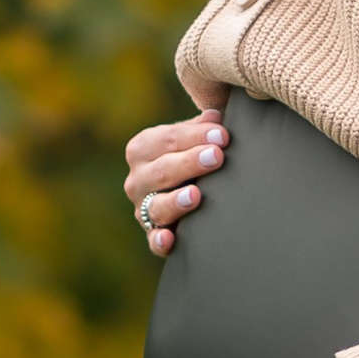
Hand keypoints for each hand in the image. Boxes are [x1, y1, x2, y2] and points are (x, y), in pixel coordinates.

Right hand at [126, 91, 229, 255]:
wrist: (181, 187)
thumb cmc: (188, 154)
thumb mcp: (193, 138)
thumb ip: (203, 127)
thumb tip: (215, 116)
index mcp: (143, 148)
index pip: (168, 139)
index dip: (195, 136)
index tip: (222, 135)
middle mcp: (137, 178)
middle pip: (162, 170)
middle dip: (190, 163)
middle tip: (217, 156)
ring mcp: (143, 208)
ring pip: (156, 206)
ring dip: (176, 201)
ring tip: (196, 195)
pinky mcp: (152, 234)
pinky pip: (153, 241)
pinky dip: (159, 241)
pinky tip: (170, 239)